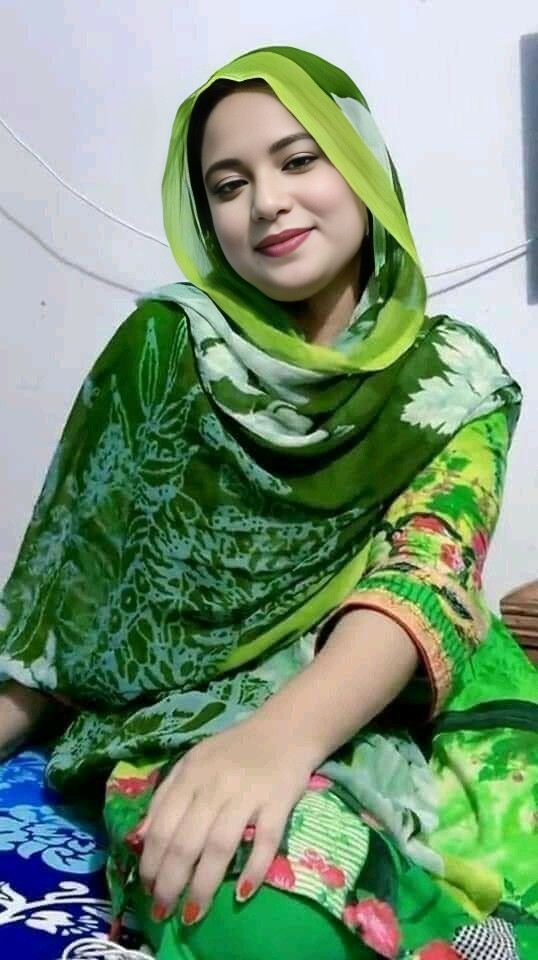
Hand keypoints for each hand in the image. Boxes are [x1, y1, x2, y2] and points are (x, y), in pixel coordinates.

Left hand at [136, 712, 316, 924]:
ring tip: (193, 914)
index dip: (150, 862)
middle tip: (163, 911)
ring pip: (220, 845)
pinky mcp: (279, 800)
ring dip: (203, 885)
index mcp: (190, 775)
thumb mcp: (193, 763)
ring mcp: (248, 793)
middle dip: (170, 883)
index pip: (162, 825)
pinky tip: (242, 894)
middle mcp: (215, 784)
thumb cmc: (234, 750)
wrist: (286, 728)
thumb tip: (139, 838)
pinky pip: (266, 839)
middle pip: (186, 841)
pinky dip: (254, 868)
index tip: (146, 889)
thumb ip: (166, 795)